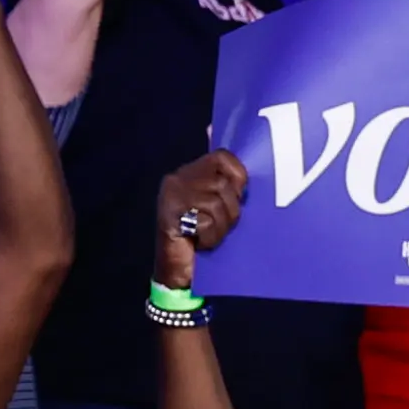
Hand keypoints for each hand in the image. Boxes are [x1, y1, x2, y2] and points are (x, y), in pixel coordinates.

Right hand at [153, 144, 245, 295]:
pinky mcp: (170, 214)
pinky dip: (211, 236)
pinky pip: (206, 220)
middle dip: (230, 209)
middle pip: (223, 183)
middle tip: (218, 224)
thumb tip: (219, 133)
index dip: (238, 177)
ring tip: (208, 235)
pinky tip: (199, 242)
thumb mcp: (221, 206)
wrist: (178, 274)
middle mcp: (178, 178)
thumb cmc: (203, 238)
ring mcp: (172, 195)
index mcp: (190, 172)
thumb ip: (228, 181)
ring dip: (221, 226)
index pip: (223, 156)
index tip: (236, 197)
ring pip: (217, 202)